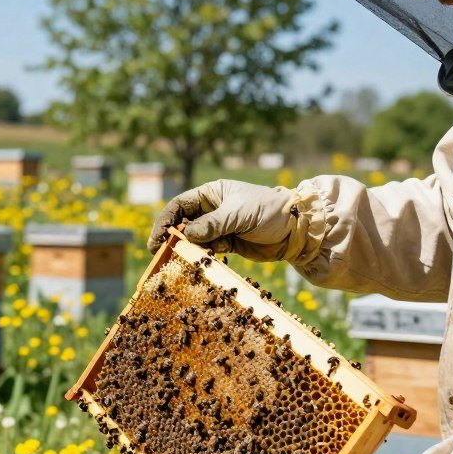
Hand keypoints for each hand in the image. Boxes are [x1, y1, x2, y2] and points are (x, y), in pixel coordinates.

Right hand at [148, 179, 300, 260]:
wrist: (294, 229)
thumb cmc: (267, 211)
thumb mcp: (238, 214)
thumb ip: (212, 224)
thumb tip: (186, 234)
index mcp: (211, 194)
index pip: (179, 205)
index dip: (165, 221)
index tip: (157, 239)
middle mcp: (211, 209)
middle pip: (182, 223)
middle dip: (172, 238)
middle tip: (161, 254)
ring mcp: (219, 227)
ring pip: (194, 240)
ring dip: (188, 249)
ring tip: (185, 259)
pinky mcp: (227, 243)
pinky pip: (208, 250)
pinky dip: (204, 256)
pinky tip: (205, 260)